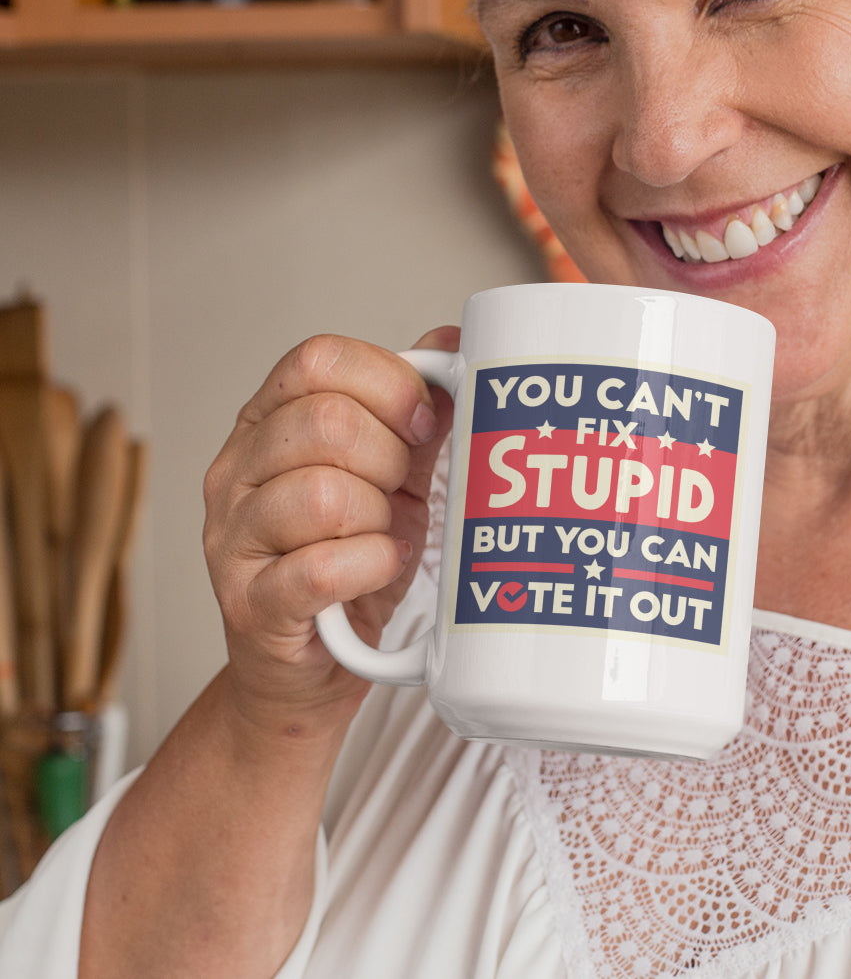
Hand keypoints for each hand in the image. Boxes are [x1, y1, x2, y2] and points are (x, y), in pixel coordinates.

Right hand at [202, 330, 457, 733]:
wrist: (310, 671)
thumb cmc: (351, 565)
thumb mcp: (393, 477)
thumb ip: (414, 414)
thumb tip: (452, 344)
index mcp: (267, 423)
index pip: (318, 360)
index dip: (388, 382)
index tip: (423, 421)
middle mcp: (236, 472)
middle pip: (325, 422)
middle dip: (389, 457)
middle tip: (400, 492)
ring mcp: (232, 540)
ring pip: (323, 493)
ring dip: (379, 516)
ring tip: (384, 535)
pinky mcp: (251, 604)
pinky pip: (321, 567)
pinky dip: (371, 564)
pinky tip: (379, 567)